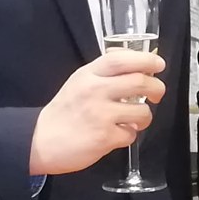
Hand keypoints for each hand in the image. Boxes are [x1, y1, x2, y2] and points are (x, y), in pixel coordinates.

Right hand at [29, 50, 164, 174]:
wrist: (40, 140)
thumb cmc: (65, 111)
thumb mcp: (79, 81)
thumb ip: (104, 71)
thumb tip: (134, 59)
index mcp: (89, 74)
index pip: (121, 59)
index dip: (146, 59)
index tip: (158, 64)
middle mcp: (95, 91)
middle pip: (140, 82)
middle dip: (157, 88)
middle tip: (156, 94)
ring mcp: (100, 114)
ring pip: (142, 111)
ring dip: (145, 117)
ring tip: (134, 119)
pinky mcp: (104, 137)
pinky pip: (131, 134)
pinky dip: (129, 135)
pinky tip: (117, 134)